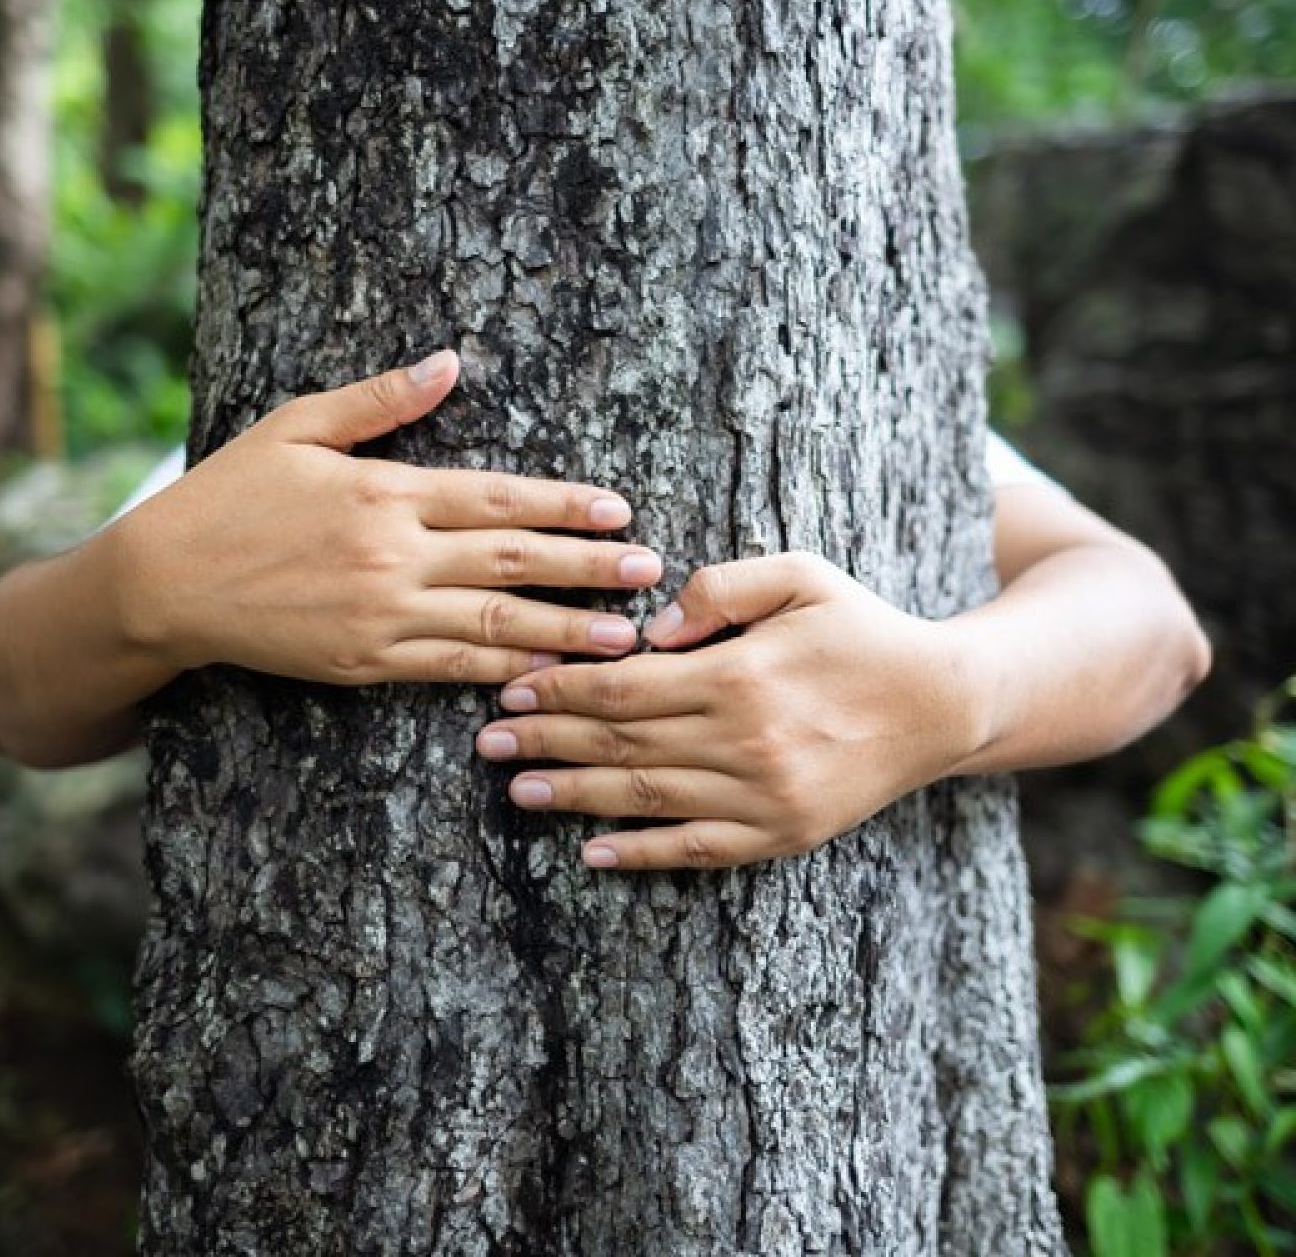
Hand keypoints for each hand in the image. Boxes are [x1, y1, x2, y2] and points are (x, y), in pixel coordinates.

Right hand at [107, 350, 662, 685]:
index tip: (620, 510)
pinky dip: (502, 672)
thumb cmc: (231, 493)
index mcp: (384, 492)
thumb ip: (380, 399)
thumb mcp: (298, 425)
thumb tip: (450, 361)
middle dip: (587, 569)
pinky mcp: (363, 662)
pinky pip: (448, 669)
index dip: (565, 505)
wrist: (164, 582)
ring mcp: (380, 616)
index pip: (497, 498)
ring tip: (624, 637)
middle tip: (649, 572)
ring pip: (492, 625)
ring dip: (565, 631)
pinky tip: (547, 674)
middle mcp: (392, 555)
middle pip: (511, 561)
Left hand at [474, 550, 985, 868]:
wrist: (940, 704)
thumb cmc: (859, 629)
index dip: (559, 689)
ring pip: (645, 799)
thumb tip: (651, 625)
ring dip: (573, 795)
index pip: (622, 688)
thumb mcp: (800, 574)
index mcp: (740, 675)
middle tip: (488, 739)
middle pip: (619, 744)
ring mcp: (762, 798)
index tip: (512, 685)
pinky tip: (591, 850)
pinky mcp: (781, 835)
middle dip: (545, 739)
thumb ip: (720, 585)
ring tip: (517, 789)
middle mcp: (745, 742)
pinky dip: (639, 854)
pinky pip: (695, 851)